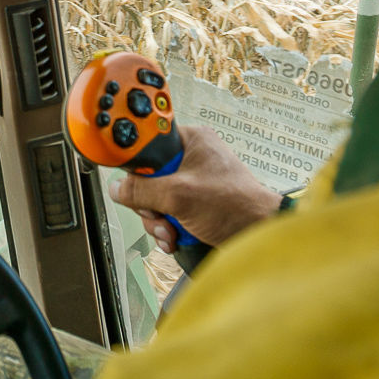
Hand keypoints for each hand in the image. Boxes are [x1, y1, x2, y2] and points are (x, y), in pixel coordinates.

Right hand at [111, 125, 280, 252]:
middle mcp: (192, 158)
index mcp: (191, 141)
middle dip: (151, 205)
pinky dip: (170, 228)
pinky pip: (170, 212)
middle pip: (150, 178)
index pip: (149, 145)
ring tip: (171, 232)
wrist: (261, 233)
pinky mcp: (197, 203)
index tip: (134, 183)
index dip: (139, 167)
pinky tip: (176, 237)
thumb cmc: (236, 205)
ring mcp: (194, 182)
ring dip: (160, 221)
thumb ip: (142, 191)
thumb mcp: (179, 196)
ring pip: (158, 199)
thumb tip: (117, 188)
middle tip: (160, 215)